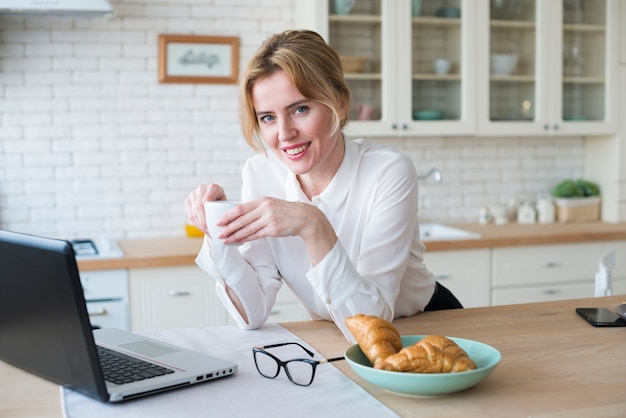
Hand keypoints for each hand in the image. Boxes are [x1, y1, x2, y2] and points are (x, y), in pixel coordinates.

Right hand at [184, 183, 226, 232]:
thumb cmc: (224, 202)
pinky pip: (190, 214)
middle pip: (198, 207)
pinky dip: (195, 223)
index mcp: (213, 187)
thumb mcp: (227, 205)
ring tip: (206, 232)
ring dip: (199, 224)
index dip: (207, 215)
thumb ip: (226, 212)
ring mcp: (193, 193)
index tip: (211, 225)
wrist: (216, 196)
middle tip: (208, 232)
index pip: (206, 200)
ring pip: (193, 212)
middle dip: (203, 222)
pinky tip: (201, 228)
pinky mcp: (188, 200)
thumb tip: (224, 225)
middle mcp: (201, 188)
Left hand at [219, 197, 336, 263]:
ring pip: (247, 229)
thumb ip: (257, 208)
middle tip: (218, 233)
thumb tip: (240, 215)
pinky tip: (239, 242)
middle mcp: (265, 209)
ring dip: (235, 236)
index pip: (240, 208)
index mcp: (262, 201)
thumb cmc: (285, 211)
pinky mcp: (274, 229)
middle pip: (241, 219)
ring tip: (226, 240)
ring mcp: (269, 219)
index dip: (228, 216)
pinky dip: (247, 239)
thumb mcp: (271, 204)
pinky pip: (257, 235)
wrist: (304, 217)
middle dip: (228, 228)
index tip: (218, 221)